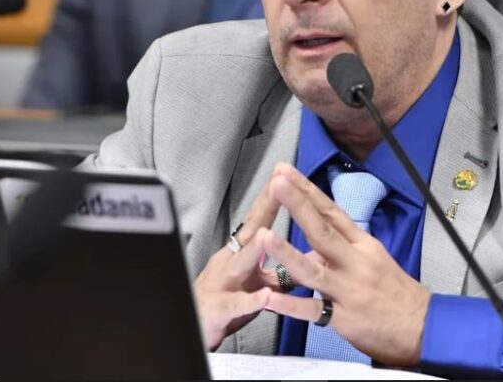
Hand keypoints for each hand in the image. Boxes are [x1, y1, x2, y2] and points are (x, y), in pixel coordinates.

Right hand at [194, 166, 288, 350]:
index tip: (286, 173)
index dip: (272, 197)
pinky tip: (265, 297)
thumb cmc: (225, 303)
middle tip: (279, 184)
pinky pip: (236, 304)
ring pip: (241, 263)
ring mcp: (223, 283)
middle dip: (265, 207)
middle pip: (250, 230)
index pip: (259, 218)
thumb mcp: (257, 284)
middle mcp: (230, 261)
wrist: (190, 329)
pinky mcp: (218, 310)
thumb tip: (312, 257)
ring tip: (269, 235)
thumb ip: (282, 271)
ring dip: (255, 249)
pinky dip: (251, 300)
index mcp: (240, 252)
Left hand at [262, 163, 430, 366]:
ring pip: (313, 271)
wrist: (423, 326)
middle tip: (277, 183)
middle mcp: (355, 263)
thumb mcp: (372, 261)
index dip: (308, 191)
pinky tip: (270, 299)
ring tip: (265, 236)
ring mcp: (348, 290)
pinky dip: (291, 306)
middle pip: (322, 230)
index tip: (287, 172)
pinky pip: (313, 312)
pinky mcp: (344, 319)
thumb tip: (311, 246)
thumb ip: (340, 250)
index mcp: (363, 245)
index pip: (332, 212)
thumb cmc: (396, 291)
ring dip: (287, 253)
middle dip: (298, 205)